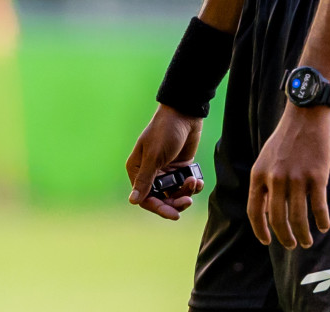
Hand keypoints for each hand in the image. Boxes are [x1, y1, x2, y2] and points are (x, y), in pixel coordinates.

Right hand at [125, 104, 204, 219]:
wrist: (184, 114)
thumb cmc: (165, 131)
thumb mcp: (154, 156)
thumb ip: (145, 180)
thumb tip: (133, 201)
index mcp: (137, 169)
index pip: (145, 198)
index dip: (159, 208)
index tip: (174, 215)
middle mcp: (150, 173)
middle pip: (161, 199)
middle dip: (175, 202)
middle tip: (188, 201)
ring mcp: (165, 171)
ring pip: (174, 194)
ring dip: (185, 192)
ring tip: (193, 182)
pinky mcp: (179, 168)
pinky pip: (184, 185)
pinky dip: (192, 185)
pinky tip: (197, 180)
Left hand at [247, 104, 329, 248]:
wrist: (306, 113)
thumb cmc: (287, 137)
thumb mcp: (267, 158)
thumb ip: (265, 182)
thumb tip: (269, 212)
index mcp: (259, 174)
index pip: (255, 211)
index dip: (261, 230)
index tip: (268, 241)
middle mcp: (275, 178)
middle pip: (278, 219)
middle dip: (285, 237)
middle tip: (292, 245)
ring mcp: (297, 178)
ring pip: (298, 218)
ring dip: (304, 234)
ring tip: (308, 241)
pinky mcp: (317, 176)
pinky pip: (319, 207)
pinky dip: (322, 221)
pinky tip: (324, 227)